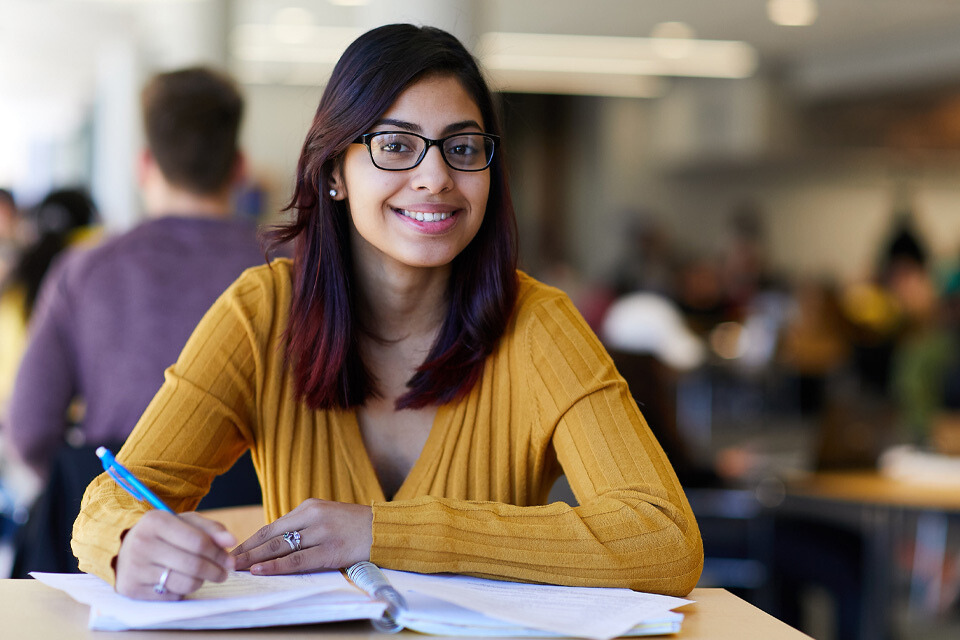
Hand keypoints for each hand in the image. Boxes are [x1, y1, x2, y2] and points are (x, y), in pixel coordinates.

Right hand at [115, 510, 236, 599]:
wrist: (125, 549)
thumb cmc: (163, 534)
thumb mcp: (185, 522)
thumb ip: (211, 529)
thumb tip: (231, 541)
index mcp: (155, 521)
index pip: (198, 542)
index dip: (219, 554)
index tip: (230, 561)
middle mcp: (141, 543)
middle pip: (193, 565)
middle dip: (215, 571)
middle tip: (223, 573)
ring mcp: (134, 568)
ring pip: (184, 583)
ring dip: (201, 582)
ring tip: (203, 576)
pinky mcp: (131, 589)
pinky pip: (171, 596)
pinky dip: (182, 590)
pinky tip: (180, 580)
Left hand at [231, 499, 372, 574]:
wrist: (384, 529)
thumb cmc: (353, 526)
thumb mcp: (326, 517)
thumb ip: (302, 526)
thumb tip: (273, 544)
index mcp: (309, 507)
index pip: (271, 526)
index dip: (250, 540)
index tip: (232, 551)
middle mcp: (312, 516)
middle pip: (271, 536)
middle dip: (246, 551)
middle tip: (226, 562)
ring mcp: (322, 533)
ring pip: (280, 547)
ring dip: (255, 559)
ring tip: (237, 568)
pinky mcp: (331, 550)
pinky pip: (298, 560)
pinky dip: (276, 566)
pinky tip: (261, 570)